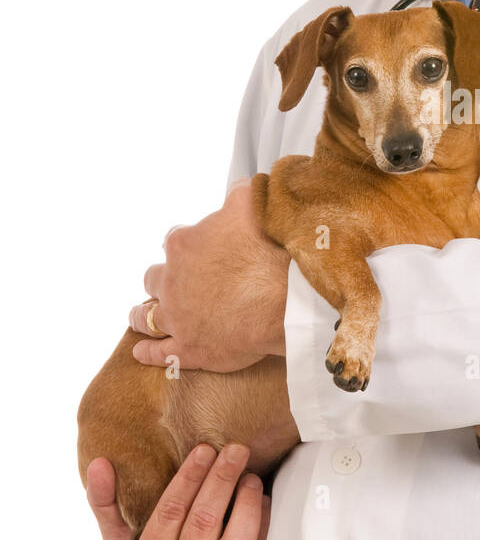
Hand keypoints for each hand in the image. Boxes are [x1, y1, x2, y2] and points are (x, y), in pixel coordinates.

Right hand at [86, 444, 270, 539]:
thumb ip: (105, 504)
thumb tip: (99, 464)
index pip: (170, 513)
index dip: (189, 478)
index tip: (204, 449)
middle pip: (204, 523)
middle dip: (222, 480)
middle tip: (235, 450)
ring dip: (246, 503)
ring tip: (250, 475)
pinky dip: (264, 523)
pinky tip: (262, 499)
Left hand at [129, 179, 289, 370]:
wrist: (281, 299)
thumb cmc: (267, 250)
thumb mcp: (252, 204)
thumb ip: (240, 193)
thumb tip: (238, 187)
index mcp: (184, 245)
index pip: (174, 241)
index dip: (184, 245)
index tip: (193, 249)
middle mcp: (172, 281)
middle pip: (154, 278)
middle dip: (158, 279)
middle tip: (165, 282)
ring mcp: (177, 317)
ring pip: (147, 316)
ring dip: (141, 315)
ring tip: (137, 315)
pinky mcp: (189, 348)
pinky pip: (160, 352)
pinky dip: (148, 352)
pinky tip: (140, 352)